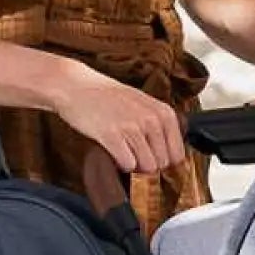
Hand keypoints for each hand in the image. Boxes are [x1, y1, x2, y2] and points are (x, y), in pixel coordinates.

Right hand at [54, 63, 188, 174]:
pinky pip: (128, 165)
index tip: (153, 161)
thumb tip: (170, 156)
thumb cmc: (109, 97)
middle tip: (134, 157)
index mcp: (163, 112)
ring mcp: (132, 127)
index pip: (177, 154)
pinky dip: (121, 165)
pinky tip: (114, 154)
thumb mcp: (143, 104)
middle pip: (162, 164)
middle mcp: (152, 119)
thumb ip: (159, 126)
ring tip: (124, 154)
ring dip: (136, 167)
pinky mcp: (112, 135)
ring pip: (147, 167)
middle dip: (149, 166)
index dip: (165, 163)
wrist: (76, 87)